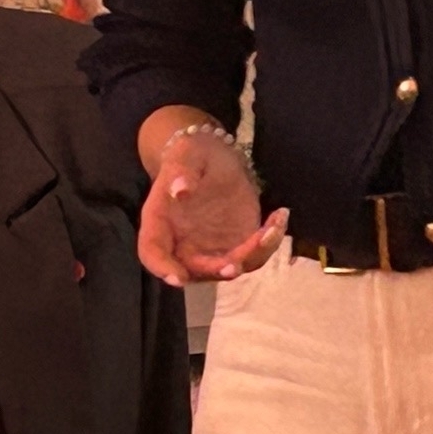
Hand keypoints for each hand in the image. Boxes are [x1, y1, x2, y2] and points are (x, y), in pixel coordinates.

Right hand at [136, 127, 288, 287]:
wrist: (211, 157)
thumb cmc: (191, 155)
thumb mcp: (184, 155)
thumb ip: (181, 171)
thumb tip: (180, 191)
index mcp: (159, 224)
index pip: (153, 253)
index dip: (163, 268)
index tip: (178, 278)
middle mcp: (183, 243)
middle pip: (195, 268)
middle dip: (215, 269)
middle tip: (235, 264)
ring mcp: (211, 246)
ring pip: (230, 265)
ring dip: (251, 256)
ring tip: (271, 228)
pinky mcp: (237, 241)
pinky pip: (253, 252)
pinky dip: (269, 242)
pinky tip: (280, 216)